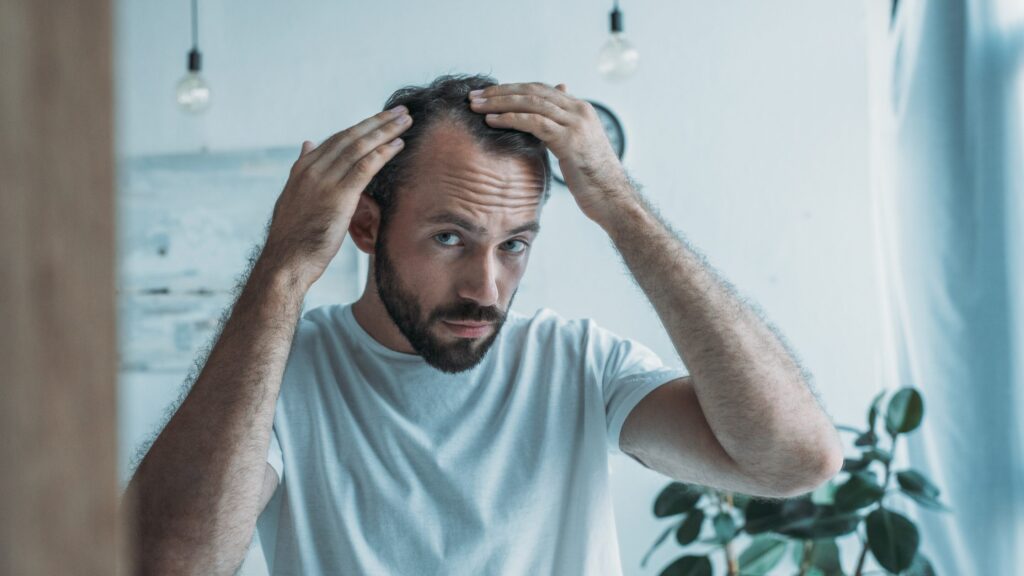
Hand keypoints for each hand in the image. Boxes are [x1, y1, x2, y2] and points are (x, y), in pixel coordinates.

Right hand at [260, 105, 412, 289]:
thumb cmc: (293, 237)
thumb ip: (303, 169)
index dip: (361, 128)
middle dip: (377, 122)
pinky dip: (383, 152)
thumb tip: (307, 144)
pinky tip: (398, 144)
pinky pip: (365, 167)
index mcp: (302, 169)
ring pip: (360, 147)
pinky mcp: (338, 195)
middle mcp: (312, 169)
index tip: (380, 119)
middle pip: (350, 137)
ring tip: (405, 121)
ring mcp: (324, 181)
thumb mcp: (293, 197)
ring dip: (385, 131)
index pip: (336, 140)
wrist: (286, 261)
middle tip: (400, 111)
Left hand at [468, 82, 631, 223]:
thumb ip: (560, 131)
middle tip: (474, 95)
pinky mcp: (569, 139)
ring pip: (530, 102)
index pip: (539, 89)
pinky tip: (491, 121)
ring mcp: (575, 123)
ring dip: (499, 102)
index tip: (488, 94)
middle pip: (532, 91)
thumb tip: (541, 123)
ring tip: (476, 106)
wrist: (613, 198)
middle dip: (500, 92)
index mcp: (580, 109)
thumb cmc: (593, 179)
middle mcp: (579, 110)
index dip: (512, 89)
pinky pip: (533, 122)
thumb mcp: (576, 149)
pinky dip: (509, 119)